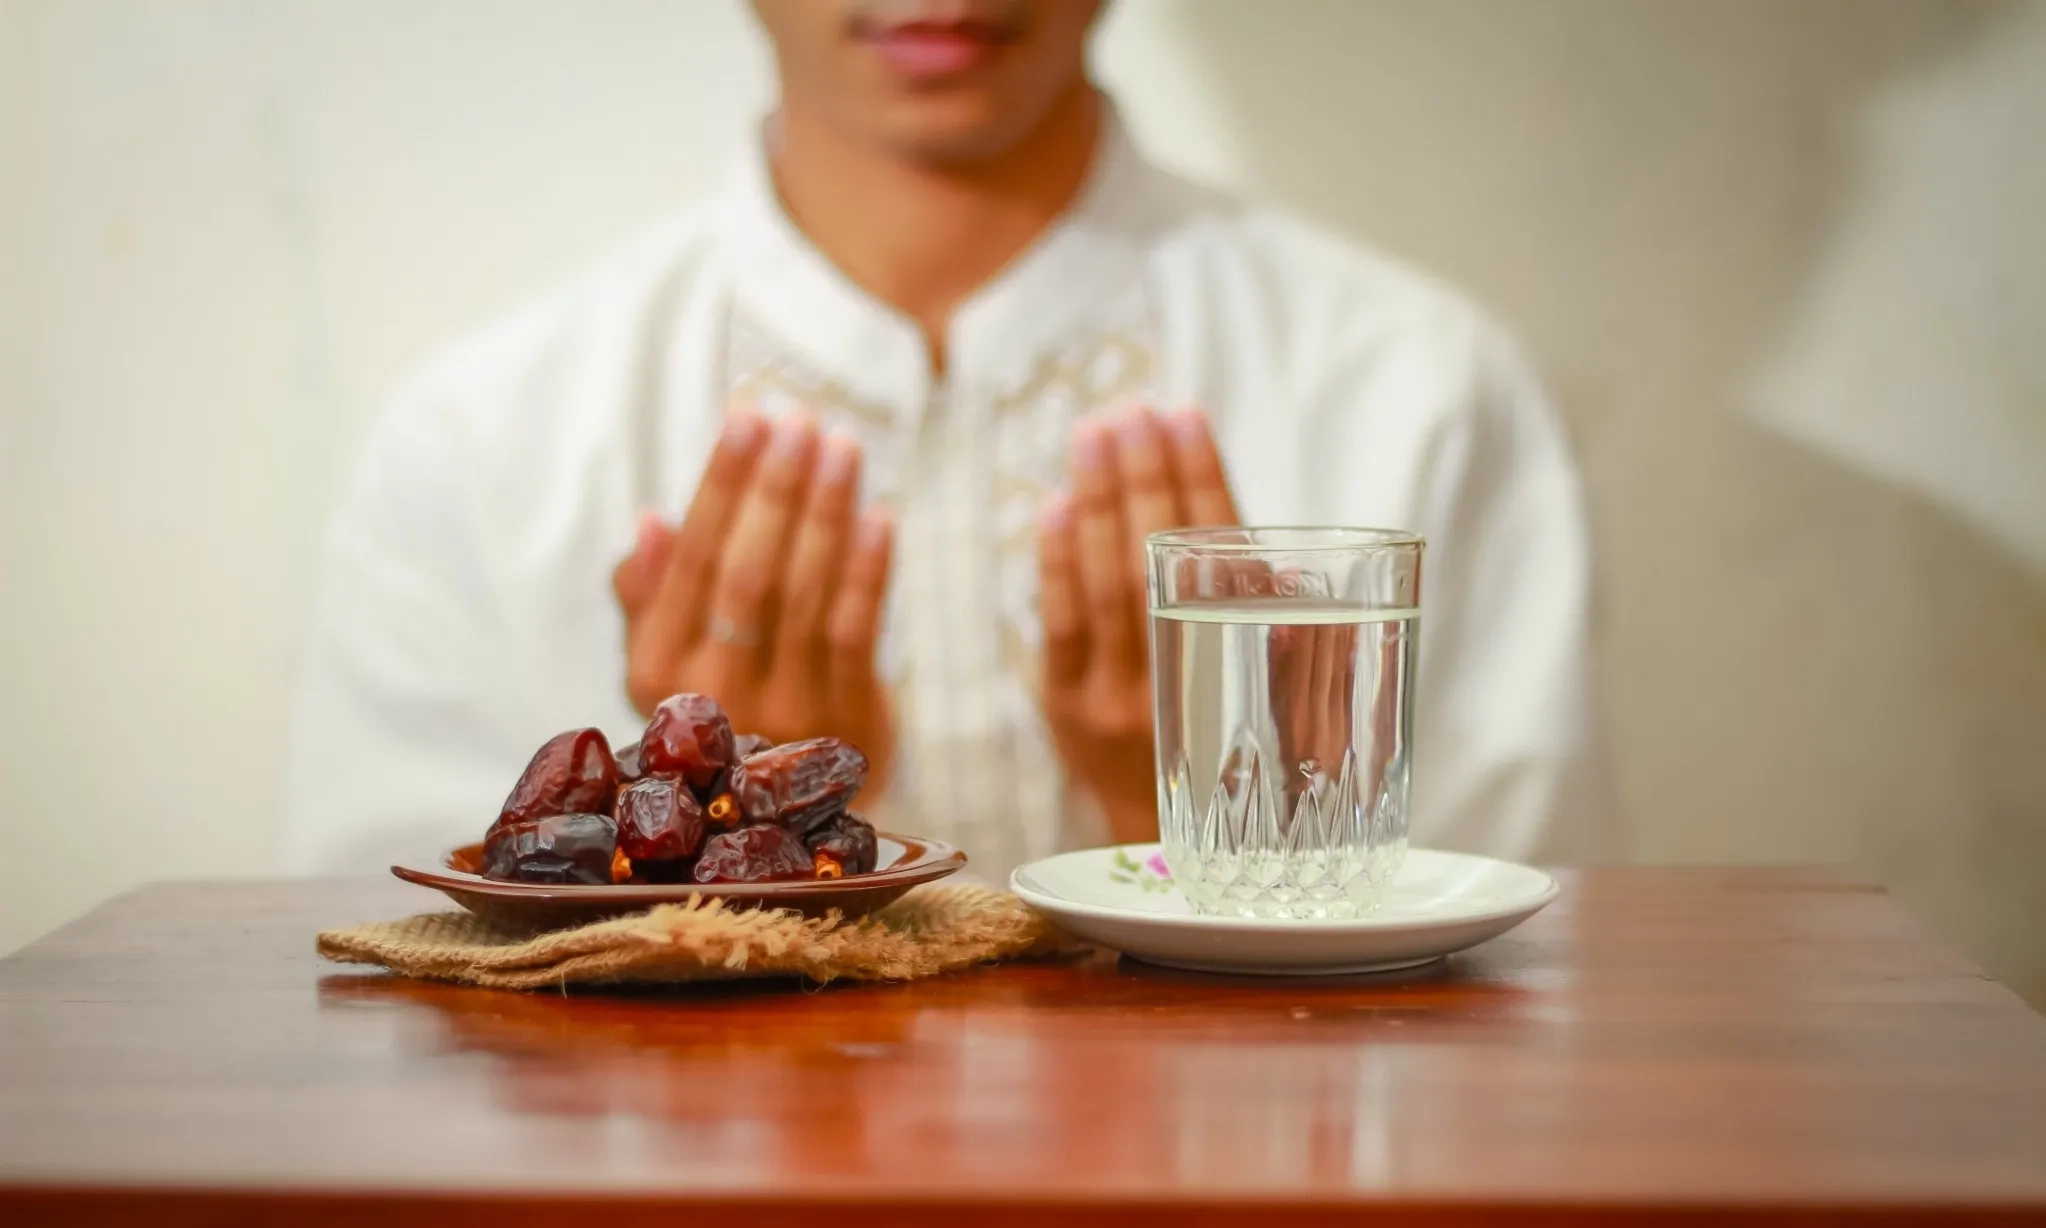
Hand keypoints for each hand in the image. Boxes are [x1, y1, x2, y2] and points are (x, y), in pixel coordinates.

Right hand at [614, 409, 894, 786]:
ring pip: (804, 595)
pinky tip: (880, 517)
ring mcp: (781, 712)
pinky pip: (856, 632)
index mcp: (655, 671)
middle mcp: (710, 694)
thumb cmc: (729, 709)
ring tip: (843, 447)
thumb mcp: (670, 665)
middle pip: (747, 573)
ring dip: (826, 513)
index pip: (691, 560)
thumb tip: (650, 522)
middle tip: (800, 421)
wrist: (796, 818)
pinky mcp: (844, 721)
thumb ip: (652, 598)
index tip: (747, 419)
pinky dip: (868, 571)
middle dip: (775, 489)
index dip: (722, 485)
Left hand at [1037, 405, 1238, 841]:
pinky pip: (1060, 626)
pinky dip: (1057, 562)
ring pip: (1105, 582)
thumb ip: (1270, 623)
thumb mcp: (1283, 694)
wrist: (1173, 841)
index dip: (1201, 477)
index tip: (1183, 414)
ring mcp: (1119, 697)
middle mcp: (1183, 680)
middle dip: (1142, 474)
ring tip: (1095, 433)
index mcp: (1247, 663)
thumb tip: (1268, 547)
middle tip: (1129, 409)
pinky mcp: (1068, 710)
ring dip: (1100, 499)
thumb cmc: (1239, 752)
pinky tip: (1057, 506)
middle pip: (1156, 557)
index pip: (1223, 550)